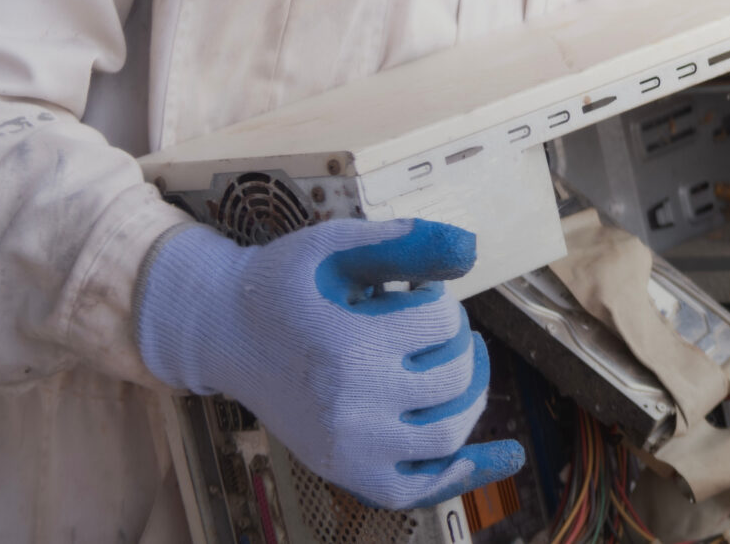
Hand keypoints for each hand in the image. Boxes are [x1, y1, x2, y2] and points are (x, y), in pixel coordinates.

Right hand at [137, 217, 524, 509]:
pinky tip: (506, 455)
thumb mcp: (336, 245)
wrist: (224, 333)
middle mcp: (350, 407)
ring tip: (460, 366)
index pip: (442, 321)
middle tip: (436, 326)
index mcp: (348, 346)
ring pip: (448, 435)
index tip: (414, 292)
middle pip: (454, 376)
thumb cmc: (284, 284)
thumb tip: (472, 248)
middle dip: (459, 341)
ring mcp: (347, 449)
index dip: (439, 300)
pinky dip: (463, 473)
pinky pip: (416, 489)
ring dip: (472, 395)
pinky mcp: (343, 471)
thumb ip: (406, 241)